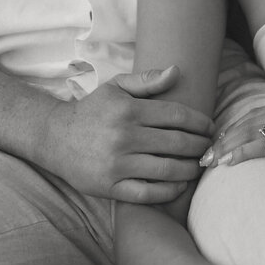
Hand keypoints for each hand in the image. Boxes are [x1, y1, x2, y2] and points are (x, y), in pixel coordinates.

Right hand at [41, 66, 213, 204]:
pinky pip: (148, 193)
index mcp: (128, 110)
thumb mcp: (115, 88)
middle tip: (210, 148)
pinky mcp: (110, 186)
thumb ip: (146, 80)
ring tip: (199, 166)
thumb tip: (177, 71)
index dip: (199, 122)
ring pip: (167, 169)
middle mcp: (124, 136)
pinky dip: (169, 191)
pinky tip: (180, 185)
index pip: (176, 115)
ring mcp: (117, 164)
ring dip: (190, 169)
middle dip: (200, 146)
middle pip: (176, 142)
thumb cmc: (91, 111)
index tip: (210, 128)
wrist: (54, 138)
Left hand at [200, 95, 264, 186]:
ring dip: (226, 147)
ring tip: (209, 162)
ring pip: (251, 131)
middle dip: (222, 139)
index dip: (231, 130)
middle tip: (204, 157)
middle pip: (247, 121)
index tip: (215, 146)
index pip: (254, 115)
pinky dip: (243, 152)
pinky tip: (230, 163)